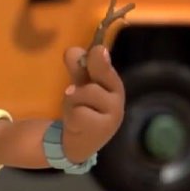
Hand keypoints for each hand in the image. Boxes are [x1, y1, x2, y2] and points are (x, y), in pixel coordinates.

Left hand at [60, 45, 124, 162]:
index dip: (100, 56)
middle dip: (83, 79)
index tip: (97, 49)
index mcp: (113, 85)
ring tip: (75, 110)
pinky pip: (79, 112)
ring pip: (85, 93)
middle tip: (71, 91)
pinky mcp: (101, 129)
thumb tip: (74, 50)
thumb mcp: (78, 85)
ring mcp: (112, 115)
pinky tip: (75, 123)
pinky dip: (71, 115)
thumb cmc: (82, 108)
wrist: (78, 141)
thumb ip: (77, 68)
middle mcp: (117, 99)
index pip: (107, 66)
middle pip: (99, 76)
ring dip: (72, 100)